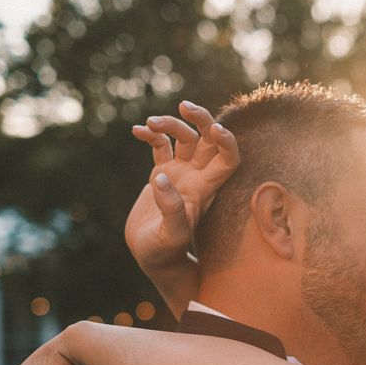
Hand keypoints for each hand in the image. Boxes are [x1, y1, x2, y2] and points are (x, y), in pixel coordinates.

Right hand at [125, 101, 238, 271]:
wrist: (152, 258)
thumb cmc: (164, 252)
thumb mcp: (170, 236)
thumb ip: (171, 209)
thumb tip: (161, 178)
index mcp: (205, 189)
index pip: (228, 159)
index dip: (227, 141)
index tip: (214, 129)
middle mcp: (197, 177)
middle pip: (209, 139)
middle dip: (201, 119)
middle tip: (184, 106)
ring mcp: (180, 174)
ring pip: (185, 138)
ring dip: (171, 125)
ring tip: (150, 123)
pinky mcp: (161, 174)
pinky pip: (160, 146)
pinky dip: (151, 135)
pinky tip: (137, 131)